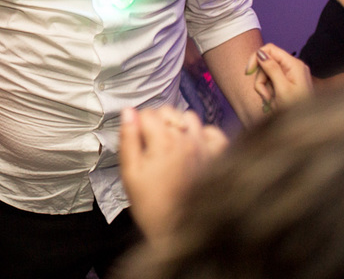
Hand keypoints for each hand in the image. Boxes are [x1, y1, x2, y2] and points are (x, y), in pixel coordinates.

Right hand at [119, 106, 226, 237]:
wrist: (177, 230)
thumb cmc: (152, 206)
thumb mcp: (130, 172)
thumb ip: (128, 139)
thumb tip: (128, 113)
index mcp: (162, 142)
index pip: (147, 113)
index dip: (137, 123)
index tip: (136, 136)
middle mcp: (186, 140)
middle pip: (168, 112)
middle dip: (156, 122)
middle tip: (150, 143)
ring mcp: (203, 147)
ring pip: (189, 117)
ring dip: (178, 125)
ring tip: (170, 143)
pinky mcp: (215, 157)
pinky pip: (213, 132)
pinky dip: (203, 134)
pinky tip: (193, 145)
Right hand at [245, 43, 312, 112]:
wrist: (306, 126)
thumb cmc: (297, 110)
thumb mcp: (283, 89)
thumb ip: (272, 69)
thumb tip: (260, 53)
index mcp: (294, 65)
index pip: (270, 49)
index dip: (256, 58)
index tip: (248, 72)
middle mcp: (293, 67)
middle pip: (266, 63)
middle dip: (261, 79)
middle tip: (266, 96)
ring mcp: (290, 75)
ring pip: (266, 74)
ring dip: (264, 88)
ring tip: (271, 101)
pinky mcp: (286, 83)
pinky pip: (270, 82)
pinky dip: (268, 92)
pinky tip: (273, 102)